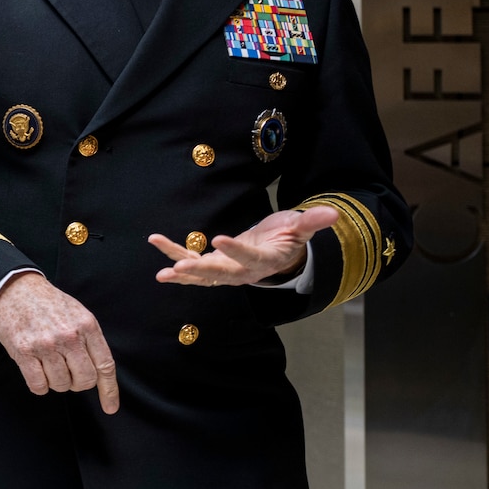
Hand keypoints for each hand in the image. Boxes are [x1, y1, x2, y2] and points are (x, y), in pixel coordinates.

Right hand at [0, 272, 117, 414]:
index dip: (109, 390)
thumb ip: (90, 340)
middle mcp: (68, 336)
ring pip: (61, 385)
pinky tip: (37, 372)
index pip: (105, 365)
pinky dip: (40, 385)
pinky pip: (38, 385)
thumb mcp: (78, 314)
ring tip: (49, 365)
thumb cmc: (49, 304)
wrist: (16, 289)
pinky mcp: (24, 351)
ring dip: (56, 382)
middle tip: (68, 373)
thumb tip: (100, 373)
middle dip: (77, 383)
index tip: (110, 408)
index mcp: (87, 325)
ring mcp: (46, 344)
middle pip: (84, 380)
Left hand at [150, 206, 338, 285]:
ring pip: (202, 274)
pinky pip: (190, 260)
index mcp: (264, 260)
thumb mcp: (300, 227)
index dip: (235, 249)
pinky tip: (156, 242)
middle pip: (220, 273)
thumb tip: (332, 213)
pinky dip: (173, 253)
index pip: (249, 256)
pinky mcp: (213, 264)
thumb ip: (311, 222)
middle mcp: (242, 271)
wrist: (278, 253)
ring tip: (162, 274)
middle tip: (179, 270)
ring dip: (181, 271)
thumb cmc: (288, 237)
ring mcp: (225, 270)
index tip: (219, 238)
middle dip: (199, 271)